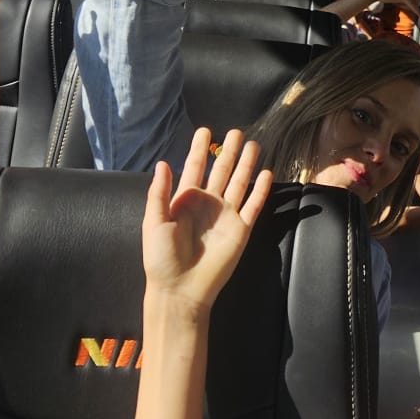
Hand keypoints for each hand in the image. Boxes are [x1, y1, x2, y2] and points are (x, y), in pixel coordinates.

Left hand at [143, 128, 273, 322]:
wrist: (180, 288)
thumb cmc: (161, 258)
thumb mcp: (153, 222)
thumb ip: (159, 193)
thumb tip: (163, 163)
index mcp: (185, 201)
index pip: (194, 167)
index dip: (199, 149)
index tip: (204, 130)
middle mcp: (208, 204)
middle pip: (221, 171)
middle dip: (228, 151)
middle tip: (236, 131)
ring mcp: (226, 216)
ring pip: (239, 183)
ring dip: (246, 164)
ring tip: (253, 144)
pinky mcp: (241, 230)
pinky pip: (253, 206)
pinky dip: (261, 190)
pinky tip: (266, 173)